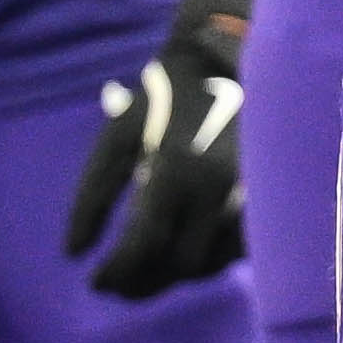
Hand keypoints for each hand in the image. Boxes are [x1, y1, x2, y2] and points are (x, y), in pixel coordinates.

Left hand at [64, 0, 267, 296]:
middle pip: (180, 267)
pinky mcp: (269, 201)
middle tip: (117, 283)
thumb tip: (72, 253)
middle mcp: (220, 190)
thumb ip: (92, 193)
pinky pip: (235, 251)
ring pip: (212, 264)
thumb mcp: (117, 135)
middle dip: (144, 282)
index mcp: (178, 170)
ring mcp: (252, 198)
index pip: (144, 246)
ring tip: (145, 265)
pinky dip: (205, 258)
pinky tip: (181, 248)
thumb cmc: (161, 96)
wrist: (229, 60)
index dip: (116, 274)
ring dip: (174, 273)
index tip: (94, 282)